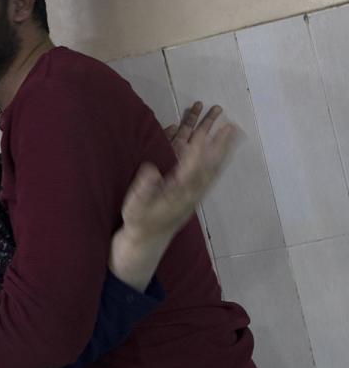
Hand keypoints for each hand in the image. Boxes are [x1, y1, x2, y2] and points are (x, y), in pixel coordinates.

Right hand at [111, 105, 239, 289]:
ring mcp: (193, 190)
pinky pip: (206, 170)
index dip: (200, 149)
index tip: (208, 133)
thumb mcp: (135, 206)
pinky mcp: (191, 190)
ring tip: (230, 129)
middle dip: (220, 145)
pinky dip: (214, 157)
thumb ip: (143, 188)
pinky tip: (215, 146)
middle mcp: (191, 190)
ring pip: (210, 166)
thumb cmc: (140, 221)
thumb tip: (150, 168)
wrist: (147, 240)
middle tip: (232, 126)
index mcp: (179, 192)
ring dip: (220, 148)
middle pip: (210, 164)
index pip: (194, 167)